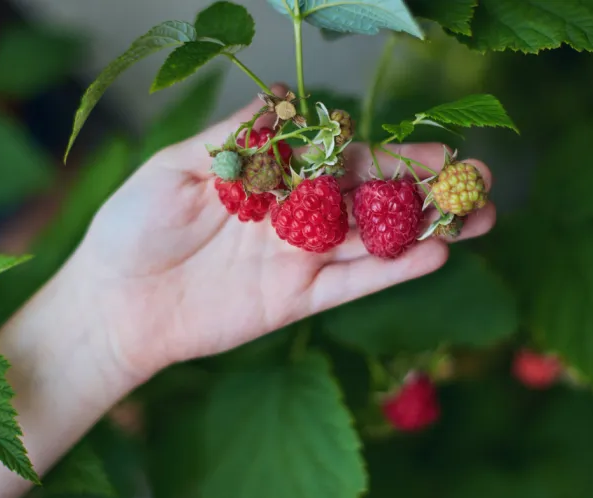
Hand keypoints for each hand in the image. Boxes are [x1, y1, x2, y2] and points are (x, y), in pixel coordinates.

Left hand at [77, 85, 495, 377]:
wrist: (116, 303)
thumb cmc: (133, 227)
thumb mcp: (176, 167)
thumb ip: (234, 138)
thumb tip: (283, 99)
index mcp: (269, 177)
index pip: (338, 158)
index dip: (386, 153)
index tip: (434, 148)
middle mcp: (292, 216)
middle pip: (368, 198)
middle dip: (421, 188)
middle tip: (475, 178)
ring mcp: (297, 259)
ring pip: (371, 241)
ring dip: (423, 229)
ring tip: (476, 215)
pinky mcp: (296, 300)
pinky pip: (351, 285)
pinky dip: (391, 272)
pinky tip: (434, 256)